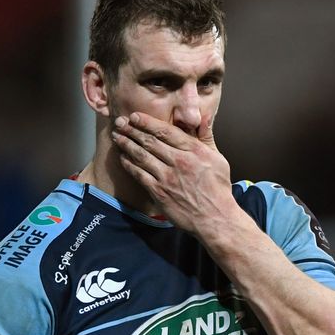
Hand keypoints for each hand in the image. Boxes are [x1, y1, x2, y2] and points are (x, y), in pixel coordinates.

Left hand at [111, 112, 235, 234]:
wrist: (214, 218)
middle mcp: (179, 161)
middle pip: (150, 141)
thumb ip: (206, 136)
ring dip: (127, 144)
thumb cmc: (217, 188)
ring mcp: (167, 177)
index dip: (147, 122)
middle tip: (119, 122)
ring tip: (117, 136)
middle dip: (132, 130)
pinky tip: (123, 157)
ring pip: (141, 156)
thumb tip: (202, 116)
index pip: (166, 131)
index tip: (135, 116)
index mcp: (193, 150)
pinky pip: (139, 174)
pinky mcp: (159, 192)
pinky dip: (129, 164)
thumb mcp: (218, 158)